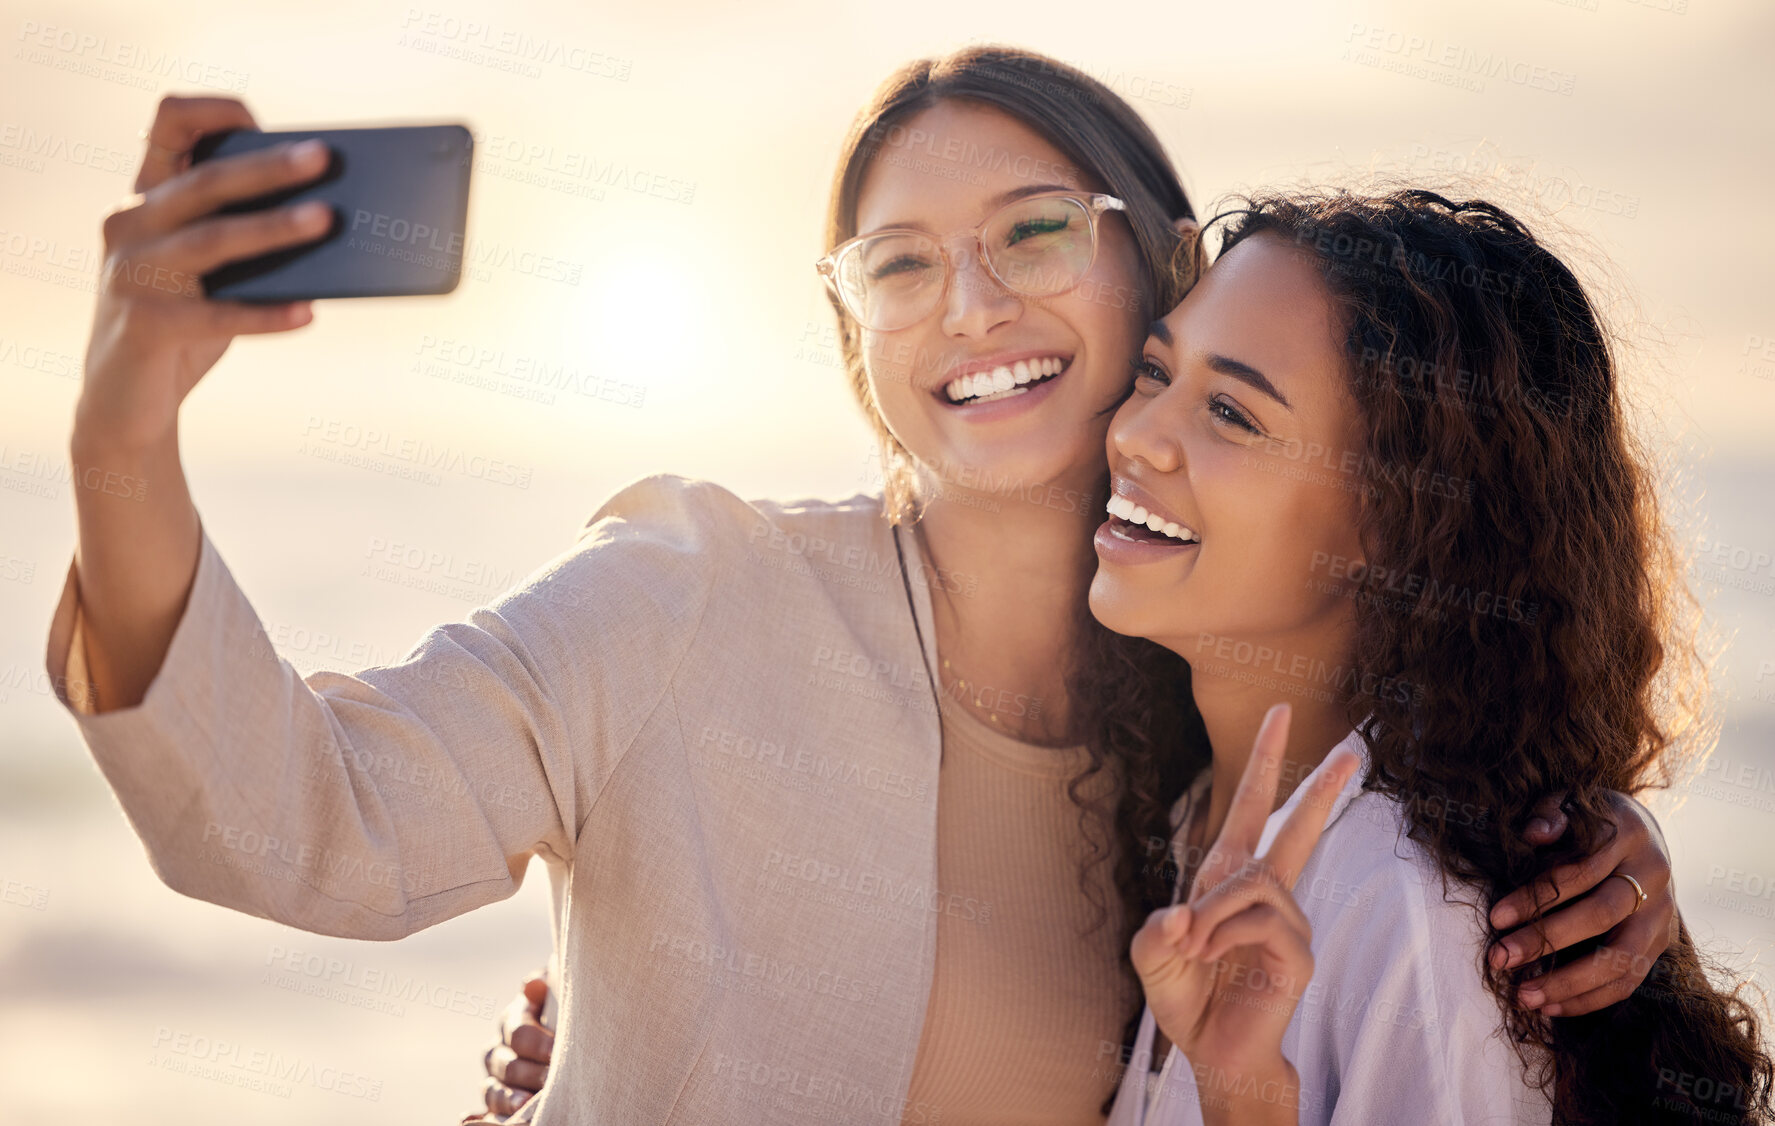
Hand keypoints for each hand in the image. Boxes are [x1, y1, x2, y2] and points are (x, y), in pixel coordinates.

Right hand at [77, 94, 331, 452]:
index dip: (212, 112)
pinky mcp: (144, 324)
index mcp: (147, 197)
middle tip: (323, 159)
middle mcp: (130, 224)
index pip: (168, 125)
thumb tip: (332, 216)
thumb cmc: (184, 325)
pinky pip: (217, 316)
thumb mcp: (210, 272)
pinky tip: (308, 313)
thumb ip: (244, 237)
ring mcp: (131, 273)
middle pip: (205, 179)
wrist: (124, 404)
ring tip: (328, 221)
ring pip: (213, 239)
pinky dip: (266, 315)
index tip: (263, 120)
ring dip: (274, 228)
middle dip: (267, 167)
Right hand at [479, 974, 552, 1118]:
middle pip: (506, 1064)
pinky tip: (470, 1119)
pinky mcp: (495, 1103)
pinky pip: (482, 1113)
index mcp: (513, 1021)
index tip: (557, 1051)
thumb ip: (545, 989)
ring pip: (492, 1090)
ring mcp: (494, 1078)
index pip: (518, 1033)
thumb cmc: (563, 1011)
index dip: (537, 1043)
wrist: (561, 1032)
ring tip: (524, 1105)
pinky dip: (477, 1118)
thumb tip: (532, 985)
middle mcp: (499, 1050)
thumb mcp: (556, 995)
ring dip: (505, 1098)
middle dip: (529, 1073)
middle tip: (550, 1080)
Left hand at [1131, 704, 1359, 1123]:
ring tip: (1195, 949)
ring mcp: (1288, 921)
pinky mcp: (1298, 953)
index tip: (1281, 712)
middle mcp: (1265, 890)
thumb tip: (1185, 916)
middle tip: (1353, 745)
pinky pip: (1262, 921)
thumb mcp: (1150, 955)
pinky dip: (1225, 934)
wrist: (1210, 1051)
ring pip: (1253, 882)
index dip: (1266, 761)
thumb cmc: (1185, 996)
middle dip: (1322, 785)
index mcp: (1229, 877)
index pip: (1250, 807)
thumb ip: (1155, 930)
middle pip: (1298, 827)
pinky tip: (1214, 956)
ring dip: (1212, 913)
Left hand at [1487, 790, 1675, 1015]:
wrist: (1640, 831)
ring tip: (1525, 997)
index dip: (1538, 895)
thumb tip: (1534, 834)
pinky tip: (1552, 1007)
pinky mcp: (1661, 941)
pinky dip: (1591, 998)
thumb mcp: (1568, 801)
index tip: (1495, 917)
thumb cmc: (1586, 817)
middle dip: (1547, 941)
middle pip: (1601, 916)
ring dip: (1571, 983)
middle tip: (1500, 958)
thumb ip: (1549, 812)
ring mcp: (1663, 912)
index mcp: (1628, 834)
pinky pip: (1630, 980)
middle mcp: (1654, 874)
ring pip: (1622, 958)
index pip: (1580, 871)